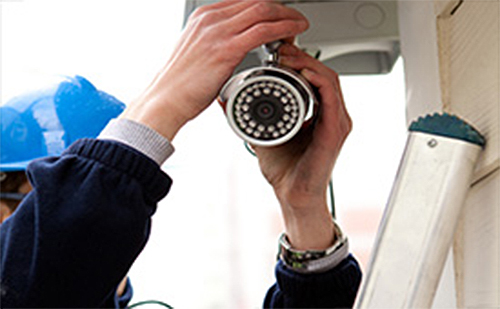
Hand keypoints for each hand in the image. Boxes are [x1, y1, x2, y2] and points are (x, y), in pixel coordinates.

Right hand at [121, 1, 308, 140]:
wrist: (165, 100)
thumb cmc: (180, 84)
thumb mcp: (196, 52)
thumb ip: (214, 43)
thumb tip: (232, 48)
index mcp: (203, 18)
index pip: (244, 2)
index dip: (267, 9)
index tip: (279, 18)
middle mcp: (210, 19)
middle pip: (256, 2)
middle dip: (280, 10)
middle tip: (294, 22)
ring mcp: (218, 32)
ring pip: (263, 11)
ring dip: (286, 17)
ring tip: (299, 26)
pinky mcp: (226, 49)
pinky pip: (263, 32)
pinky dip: (282, 30)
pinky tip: (293, 35)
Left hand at [253, 43, 351, 249]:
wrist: (293, 196)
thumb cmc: (284, 170)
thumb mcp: (262, 134)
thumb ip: (248, 116)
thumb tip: (227, 99)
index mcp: (318, 114)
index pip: (314, 78)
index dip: (297, 61)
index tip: (276, 53)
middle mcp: (331, 115)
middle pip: (323, 73)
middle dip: (302, 57)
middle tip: (281, 49)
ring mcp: (336, 123)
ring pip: (329, 80)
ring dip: (309, 64)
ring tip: (288, 57)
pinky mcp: (335, 132)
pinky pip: (332, 99)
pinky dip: (319, 82)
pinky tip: (303, 73)